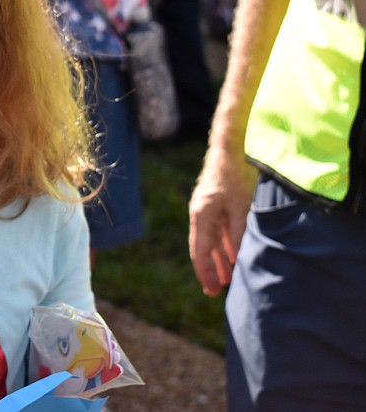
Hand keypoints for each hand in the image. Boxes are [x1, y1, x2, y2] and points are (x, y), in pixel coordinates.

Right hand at [188, 146, 256, 295]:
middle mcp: (199, 215)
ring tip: (226, 278)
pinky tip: (230, 255)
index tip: (211, 290)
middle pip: (202, 248)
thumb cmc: (235, 176)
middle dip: (209, 270)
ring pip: (209, 240)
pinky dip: (222, 245)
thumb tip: (237, 259)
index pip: (200, 252)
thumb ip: (239, 234)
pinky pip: (216, 230)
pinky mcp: (214, 204)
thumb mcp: (241, 207)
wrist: (231, 149)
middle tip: (215, 291)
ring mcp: (205, 209)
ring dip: (217, 259)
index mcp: (201, 216)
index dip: (205, 273)